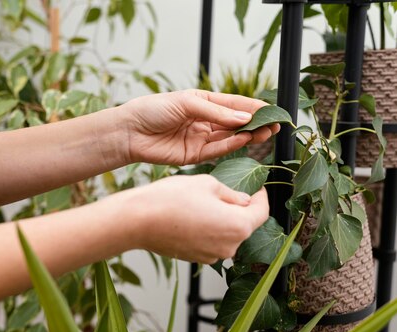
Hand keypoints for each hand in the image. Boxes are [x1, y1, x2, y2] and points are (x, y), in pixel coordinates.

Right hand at [119, 175, 268, 263]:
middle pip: (244, 225)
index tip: (258, 188)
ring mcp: (212, 256)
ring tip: (203, 203)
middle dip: (239, 209)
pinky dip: (207, 230)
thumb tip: (242, 200)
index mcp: (238, 225)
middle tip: (225, 192)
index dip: (262, 197)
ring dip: (222, 220)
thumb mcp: (207, 184)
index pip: (261, 212)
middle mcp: (229, 246)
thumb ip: (231, 194)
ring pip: (226, 234)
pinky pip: (211, 242)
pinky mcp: (196, 258)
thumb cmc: (170, 199)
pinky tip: (192, 216)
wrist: (139, 221)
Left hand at [122, 89, 279, 164]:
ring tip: (265, 132)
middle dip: (255, 124)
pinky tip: (244, 140)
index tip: (272, 110)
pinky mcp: (194, 156)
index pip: (233, 105)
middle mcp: (204, 121)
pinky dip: (231, 146)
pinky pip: (217, 151)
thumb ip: (216, 113)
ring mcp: (199, 139)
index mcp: (202, 103)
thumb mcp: (186, 103)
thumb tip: (244, 119)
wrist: (129, 132)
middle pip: (235, 124)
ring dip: (248, 136)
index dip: (253, 108)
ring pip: (230, 138)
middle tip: (274, 125)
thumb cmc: (152, 110)